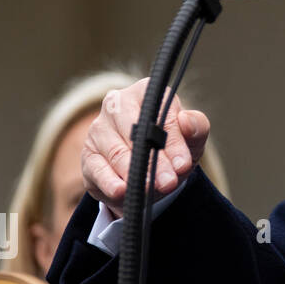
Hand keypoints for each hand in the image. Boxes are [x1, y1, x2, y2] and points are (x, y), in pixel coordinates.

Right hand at [80, 77, 210, 218]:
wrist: (149, 176)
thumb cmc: (171, 148)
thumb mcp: (192, 139)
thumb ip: (197, 127)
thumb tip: (186, 120)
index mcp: (146, 93)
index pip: (160, 115)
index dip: (173, 142)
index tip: (183, 165)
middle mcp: (117, 104)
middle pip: (136, 133)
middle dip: (155, 161)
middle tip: (168, 182)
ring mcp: (98, 129)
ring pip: (117, 152)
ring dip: (135, 174)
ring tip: (151, 189)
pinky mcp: (88, 154)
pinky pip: (97, 168)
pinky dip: (110, 181)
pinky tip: (121, 191)